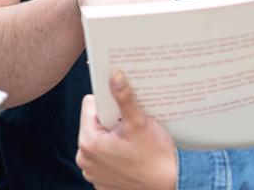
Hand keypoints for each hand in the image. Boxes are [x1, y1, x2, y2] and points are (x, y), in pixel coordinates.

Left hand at [77, 69, 179, 189]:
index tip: (123, 111)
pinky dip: (114, 156)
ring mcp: (92, 173)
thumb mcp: (139, 122)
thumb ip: (124, 97)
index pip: (90, 107)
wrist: (169, 184)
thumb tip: (114, 74)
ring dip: (111, 139)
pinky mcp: (100, 182)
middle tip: (130, 128)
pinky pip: (103, 160)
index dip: (108, 104)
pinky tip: (129, 157)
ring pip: (98, 141)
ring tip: (131, 143)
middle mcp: (84, 159)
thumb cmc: (155, 155)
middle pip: (93, 125)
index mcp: (88, 142)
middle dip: (110, 122)